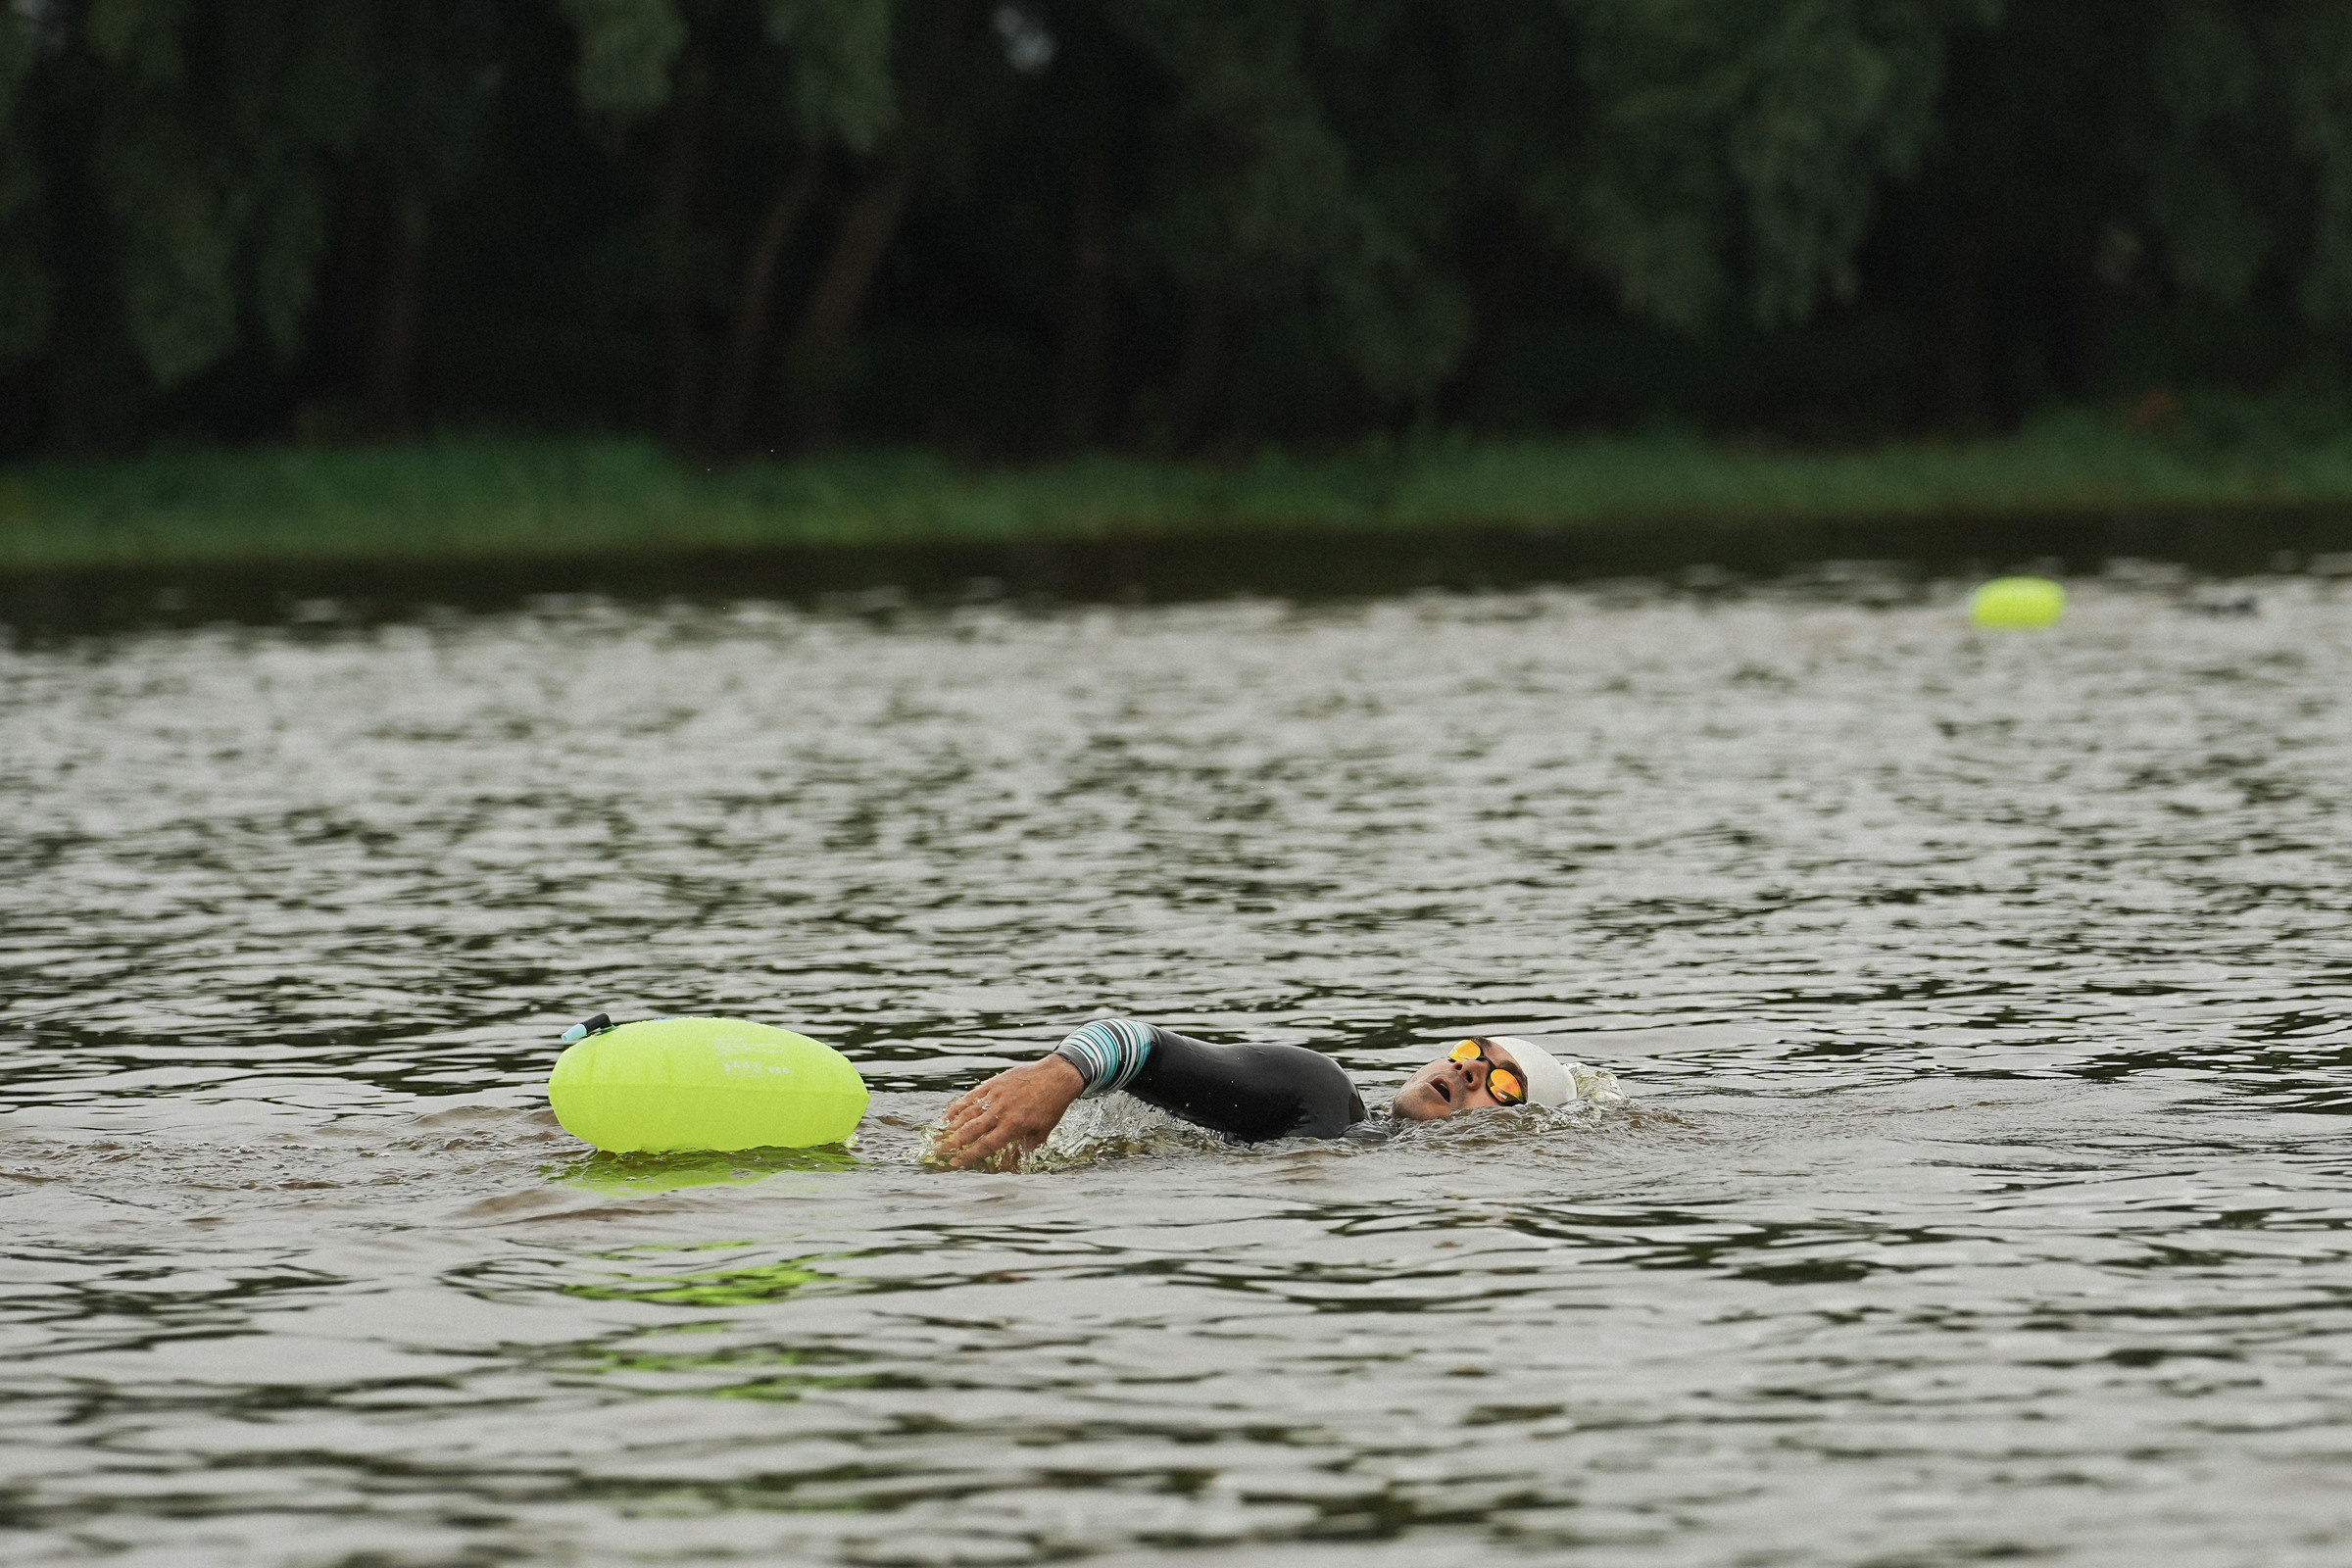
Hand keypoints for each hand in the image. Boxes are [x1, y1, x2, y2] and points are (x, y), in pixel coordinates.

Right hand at [928, 1056, 1085, 1170]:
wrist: (1056, 1076)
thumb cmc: (1051, 1107)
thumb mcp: (1041, 1133)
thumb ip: (1023, 1149)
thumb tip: (1010, 1167)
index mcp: (1014, 1126)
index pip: (986, 1145)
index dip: (968, 1156)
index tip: (955, 1164)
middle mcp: (1002, 1111)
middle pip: (970, 1131)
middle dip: (952, 1144)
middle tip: (937, 1153)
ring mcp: (996, 1096)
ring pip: (967, 1113)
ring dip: (950, 1127)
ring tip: (937, 1137)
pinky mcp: (993, 1084)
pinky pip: (971, 1097)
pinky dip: (957, 1107)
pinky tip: (946, 1116)